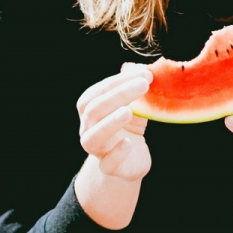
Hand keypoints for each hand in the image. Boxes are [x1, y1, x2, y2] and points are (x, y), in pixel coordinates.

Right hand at [76, 63, 152, 181]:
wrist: (131, 158)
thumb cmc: (130, 124)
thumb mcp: (135, 103)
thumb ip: (134, 85)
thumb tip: (133, 65)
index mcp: (91, 109)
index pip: (97, 92)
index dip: (118, 81)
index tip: (144, 73)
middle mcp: (88, 128)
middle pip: (94, 110)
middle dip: (118, 95)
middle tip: (143, 85)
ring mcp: (97, 150)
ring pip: (93, 138)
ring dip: (109, 123)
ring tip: (128, 112)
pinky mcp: (110, 168)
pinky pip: (107, 163)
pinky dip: (116, 153)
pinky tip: (128, 143)